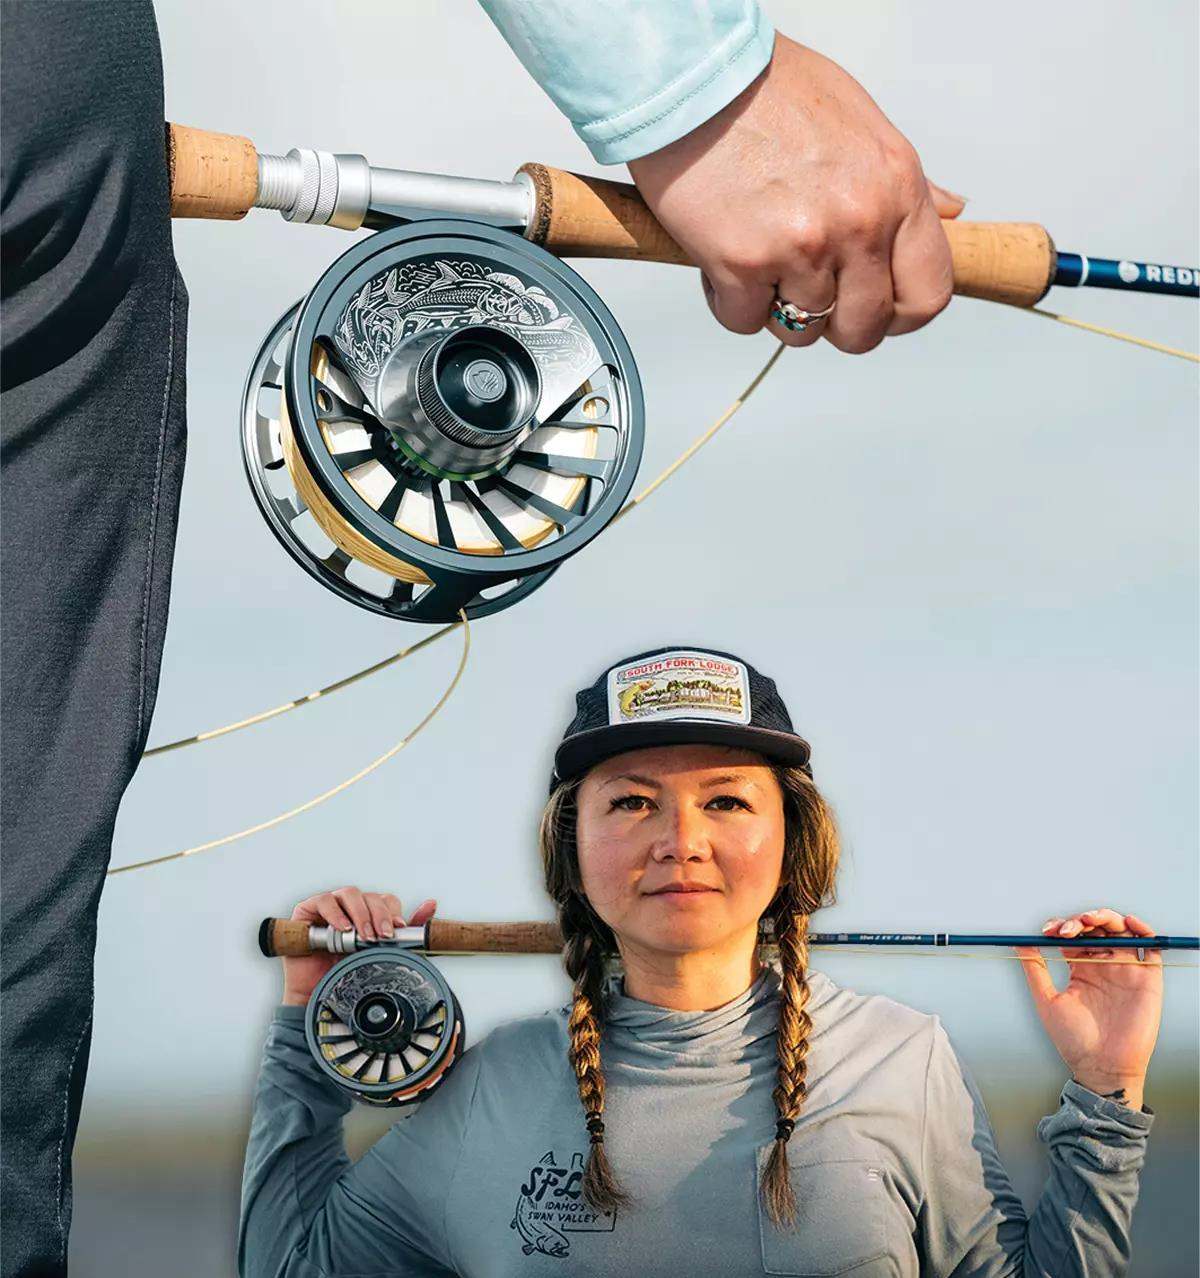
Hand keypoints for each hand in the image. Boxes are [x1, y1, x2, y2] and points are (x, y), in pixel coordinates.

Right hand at [280, 887, 437, 1006]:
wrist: (317, 994)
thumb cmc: (347, 972)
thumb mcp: (382, 952)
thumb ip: (406, 932)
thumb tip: (432, 904)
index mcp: (368, 913)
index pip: (385, 900)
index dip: (392, 913)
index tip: (396, 931)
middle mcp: (350, 906)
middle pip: (370, 896)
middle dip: (379, 915)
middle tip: (381, 937)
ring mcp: (329, 906)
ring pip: (350, 893)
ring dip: (361, 914)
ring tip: (363, 936)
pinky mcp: (307, 910)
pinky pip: (323, 901)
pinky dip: (335, 913)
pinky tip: (342, 928)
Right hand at [627, 33, 963, 353]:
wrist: (696, 78)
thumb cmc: (769, 90)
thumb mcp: (861, 123)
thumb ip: (906, 184)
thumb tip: (949, 212)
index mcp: (895, 188)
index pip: (927, 293)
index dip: (898, 315)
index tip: (875, 308)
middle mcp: (858, 222)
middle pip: (863, 328)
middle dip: (834, 323)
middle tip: (807, 291)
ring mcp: (802, 247)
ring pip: (801, 331)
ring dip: (776, 306)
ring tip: (760, 256)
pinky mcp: (744, 264)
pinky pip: (744, 320)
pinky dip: (729, 300)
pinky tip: (724, 255)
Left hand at [1015, 908, 1162, 1108]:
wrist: (1101, 1068)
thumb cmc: (1073, 1040)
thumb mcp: (1047, 1000)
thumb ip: (1035, 969)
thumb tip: (1019, 942)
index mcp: (1081, 969)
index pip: (1073, 935)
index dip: (1061, 926)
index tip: (1048, 931)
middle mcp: (1104, 966)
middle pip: (1097, 928)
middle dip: (1081, 919)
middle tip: (1067, 929)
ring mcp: (1126, 970)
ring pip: (1121, 930)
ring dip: (1106, 917)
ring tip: (1089, 920)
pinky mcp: (1147, 979)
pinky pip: (1150, 947)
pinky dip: (1142, 930)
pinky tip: (1128, 923)